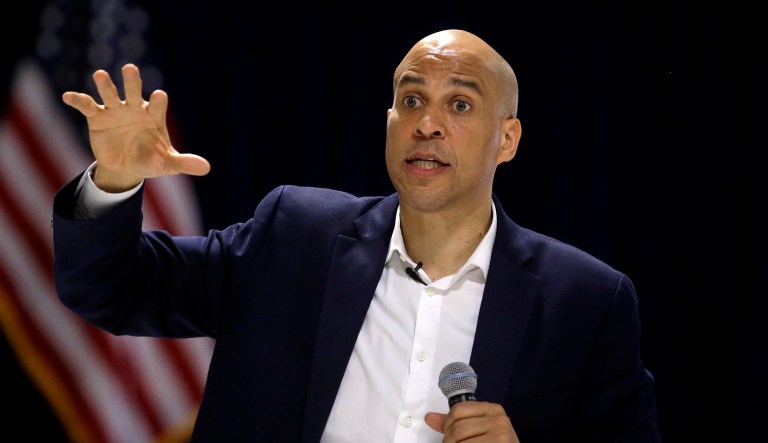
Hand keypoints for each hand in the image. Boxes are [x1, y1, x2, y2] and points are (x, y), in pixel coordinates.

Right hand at [62, 63, 209, 191]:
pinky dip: (78, 100)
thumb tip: (207, 168)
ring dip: (105, 85)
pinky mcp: (98, 118)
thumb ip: (184, 163)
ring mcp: (115, 111)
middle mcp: (135, 109)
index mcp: (154, 116)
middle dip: (132, 82)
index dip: (158, 101)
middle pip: (134, 92)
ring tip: (101, 75)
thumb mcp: (167, 164)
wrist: (127, 167)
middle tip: (130, 69)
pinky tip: (68, 96)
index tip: (160, 96)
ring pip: (110, 95)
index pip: (158, 105)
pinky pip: (88, 106)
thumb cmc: (151, 160)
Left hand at [425, 401, 518, 441]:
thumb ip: (455, 423)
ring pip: (461, 442)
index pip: (458, 410)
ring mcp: (501, 435)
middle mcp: (499, 419)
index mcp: (493, 409)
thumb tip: (429, 417)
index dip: (447, 424)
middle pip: (458, 427)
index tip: (449, 433)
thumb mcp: (479, 429)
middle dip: (449, 440)